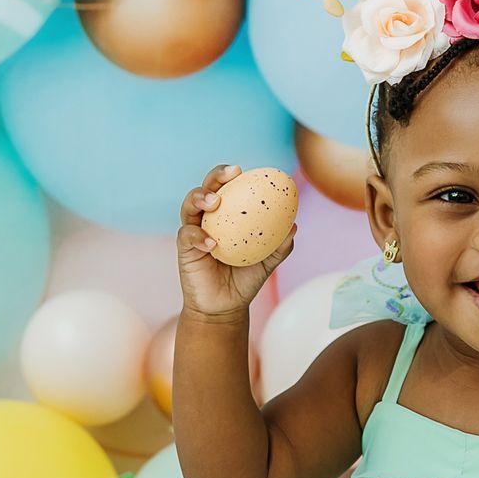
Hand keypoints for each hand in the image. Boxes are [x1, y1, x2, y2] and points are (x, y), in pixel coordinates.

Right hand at [177, 165, 292, 320]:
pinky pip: (186, 235)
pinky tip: (211, 243)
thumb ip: (280, 245)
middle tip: (231, 173)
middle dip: (216, 176)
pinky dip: (198, 236)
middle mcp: (208, 218)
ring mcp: (194, 231)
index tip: (245, 170)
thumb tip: (294, 225)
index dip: (233, 175)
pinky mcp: (184, 248)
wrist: (226, 307)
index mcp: (227, 216)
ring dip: (199, 198)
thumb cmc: (245, 280)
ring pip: (189, 205)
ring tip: (213, 202)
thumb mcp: (267, 262)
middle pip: (206, 188)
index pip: (228, 188)